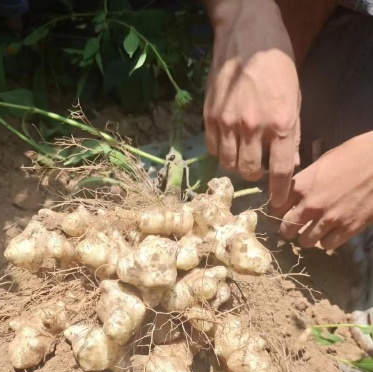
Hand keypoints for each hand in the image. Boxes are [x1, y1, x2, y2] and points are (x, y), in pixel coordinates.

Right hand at [203, 0, 300, 206]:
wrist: (246, 36)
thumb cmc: (277, 64)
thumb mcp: (295, 97)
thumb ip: (292, 134)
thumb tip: (288, 162)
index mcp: (281, 122)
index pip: (279, 170)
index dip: (277, 190)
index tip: (276, 201)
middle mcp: (253, 127)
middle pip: (249, 171)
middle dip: (254, 176)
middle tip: (256, 169)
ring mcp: (227, 123)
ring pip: (228, 163)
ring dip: (235, 165)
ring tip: (240, 155)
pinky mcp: (209, 117)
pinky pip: (213, 149)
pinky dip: (220, 151)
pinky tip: (227, 142)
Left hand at [273, 132, 372, 249]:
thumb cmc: (354, 154)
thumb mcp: (322, 162)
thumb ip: (305, 181)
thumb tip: (295, 192)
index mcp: (301, 186)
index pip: (275, 208)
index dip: (276, 213)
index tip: (279, 214)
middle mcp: (310, 205)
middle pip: (286, 228)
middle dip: (287, 229)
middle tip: (292, 228)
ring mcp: (329, 219)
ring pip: (305, 241)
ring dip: (306, 238)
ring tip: (311, 233)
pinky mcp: (348, 228)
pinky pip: (327, 245)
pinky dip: (326, 241)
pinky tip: (329, 234)